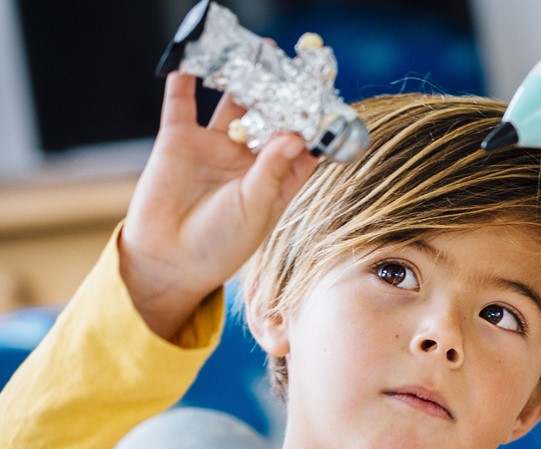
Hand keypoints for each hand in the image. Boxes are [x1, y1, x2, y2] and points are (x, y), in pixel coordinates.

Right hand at [120, 72, 316, 339]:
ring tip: (258, 50)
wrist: (167, 261)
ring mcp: (214, 146)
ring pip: (232, 104)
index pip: (301, 142)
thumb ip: (272, 172)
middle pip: (269, 115)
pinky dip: (185, 82)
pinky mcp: (178, 141)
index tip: (327, 99)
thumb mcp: (254, 210)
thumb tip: (294, 136)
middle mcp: (248, 158)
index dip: (314, 122)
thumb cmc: (220, 245)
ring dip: (243, 79)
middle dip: (281, 92)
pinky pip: (182, 104)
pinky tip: (192, 61)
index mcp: (277, 178)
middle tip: (294, 65)